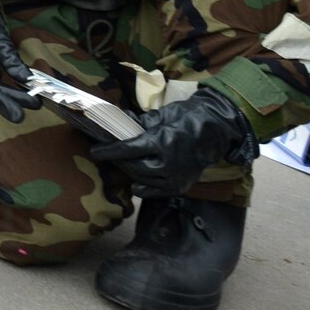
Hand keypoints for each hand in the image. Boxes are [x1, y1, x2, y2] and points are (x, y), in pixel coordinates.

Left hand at [89, 87, 256, 197]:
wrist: (214, 131)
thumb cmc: (185, 119)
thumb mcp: (161, 116)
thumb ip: (138, 122)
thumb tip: (116, 121)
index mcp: (163, 141)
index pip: (128, 149)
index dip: (109, 151)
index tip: (95, 151)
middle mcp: (169, 163)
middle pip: (132, 166)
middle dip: (118, 160)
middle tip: (108, 154)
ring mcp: (175, 178)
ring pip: (141, 180)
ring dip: (128, 172)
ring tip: (122, 163)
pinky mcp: (179, 187)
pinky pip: (152, 192)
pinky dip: (141, 187)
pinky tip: (135, 180)